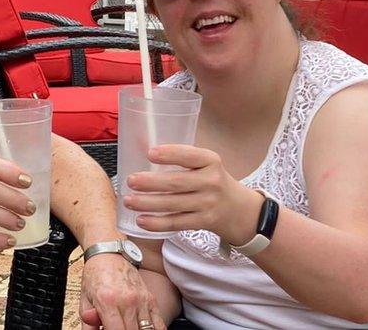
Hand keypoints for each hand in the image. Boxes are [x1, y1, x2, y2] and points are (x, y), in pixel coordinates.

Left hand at [79, 255, 164, 329]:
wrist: (109, 253)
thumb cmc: (96, 274)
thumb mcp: (84, 298)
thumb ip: (87, 320)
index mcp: (108, 301)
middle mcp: (127, 301)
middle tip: (117, 328)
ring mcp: (141, 300)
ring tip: (129, 328)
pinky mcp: (151, 299)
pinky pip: (159, 323)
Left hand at [123, 145, 259, 243]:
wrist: (239, 209)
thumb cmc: (211, 180)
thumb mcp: (204, 164)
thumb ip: (178, 157)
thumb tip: (139, 143)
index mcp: (211, 161)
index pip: (190, 155)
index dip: (170, 154)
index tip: (149, 153)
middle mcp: (211, 182)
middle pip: (177, 183)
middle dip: (151, 182)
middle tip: (130, 180)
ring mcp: (208, 203)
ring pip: (173, 205)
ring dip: (148, 203)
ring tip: (128, 200)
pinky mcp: (204, 222)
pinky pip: (177, 223)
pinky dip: (157, 223)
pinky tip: (141, 220)